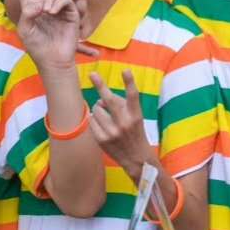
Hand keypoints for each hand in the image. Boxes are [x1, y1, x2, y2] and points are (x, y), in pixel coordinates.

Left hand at [9, 0, 88, 71]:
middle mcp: (44, 2)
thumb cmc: (37, 47)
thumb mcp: (25, 30)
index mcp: (30, 6)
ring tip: (45, 11)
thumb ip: (27, 14)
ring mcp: (58, 6)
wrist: (53, 59)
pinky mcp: (70, 11)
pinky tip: (52, 11)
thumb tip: (38, 2)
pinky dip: (57, 3)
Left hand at [89, 69, 155, 183]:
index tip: (126, 70)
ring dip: (99, 109)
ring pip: (97, 109)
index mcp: (136, 115)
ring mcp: (112, 132)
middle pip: (110, 100)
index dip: (129, 82)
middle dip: (100, 85)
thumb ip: (122, 106)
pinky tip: (102, 126)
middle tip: (92, 74)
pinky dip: (94, 120)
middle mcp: (124, 123)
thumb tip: (101, 98)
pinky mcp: (102, 140)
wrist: (137, 159)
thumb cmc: (135, 133)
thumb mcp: (135, 118)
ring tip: (106, 117)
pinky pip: (92, 121)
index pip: (133, 96)